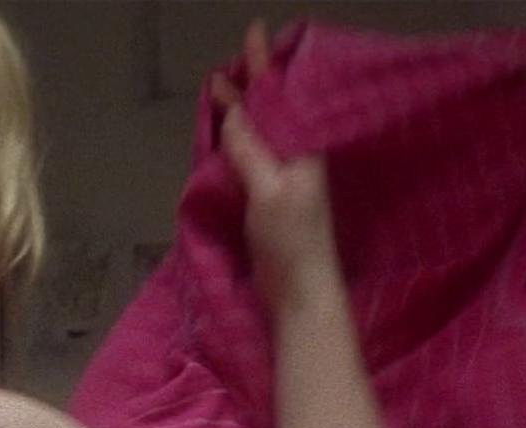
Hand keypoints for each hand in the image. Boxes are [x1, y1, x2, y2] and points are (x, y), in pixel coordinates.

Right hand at [210, 21, 339, 310]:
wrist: (301, 294)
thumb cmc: (292, 243)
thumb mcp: (269, 191)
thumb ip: (250, 151)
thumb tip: (233, 115)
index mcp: (300, 152)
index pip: (277, 98)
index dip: (263, 67)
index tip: (254, 33)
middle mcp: (293, 160)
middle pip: (268, 112)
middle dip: (249, 87)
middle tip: (228, 66)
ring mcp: (281, 181)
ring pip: (258, 134)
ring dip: (241, 113)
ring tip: (224, 91)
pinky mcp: (268, 201)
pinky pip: (250, 157)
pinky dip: (236, 141)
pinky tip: (226, 136)